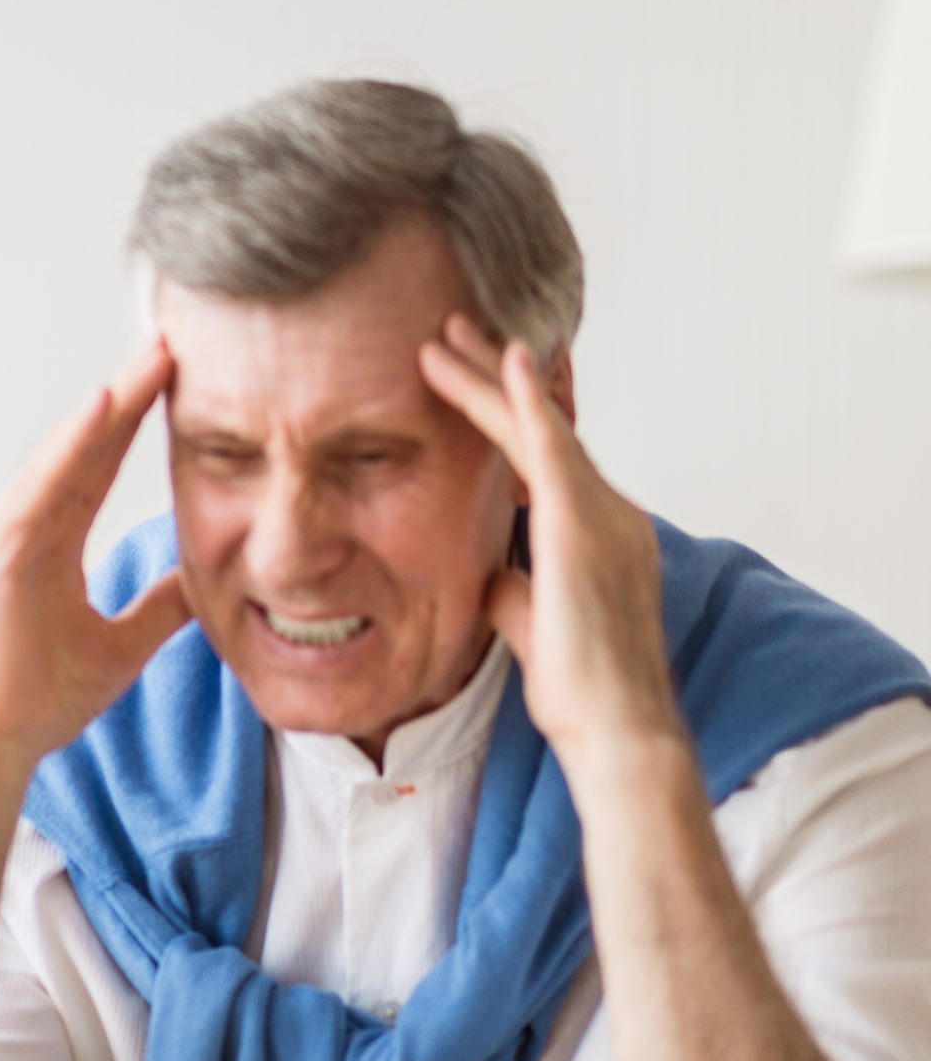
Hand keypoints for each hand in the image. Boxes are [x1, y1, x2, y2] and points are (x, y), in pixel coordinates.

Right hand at [0, 338, 193, 766]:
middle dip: (129, 396)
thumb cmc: (35, 702)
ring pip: (66, 456)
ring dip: (109, 405)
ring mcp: (4, 536)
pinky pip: (43, 486)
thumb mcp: (120, 646)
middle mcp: (22, 528)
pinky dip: (73, 445)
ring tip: (153, 359)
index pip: (99, 468)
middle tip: (172, 342)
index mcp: (47, 545)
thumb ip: (157, 608)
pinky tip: (105, 406)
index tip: (178, 378)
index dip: (136, 422)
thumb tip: (203, 581)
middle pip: (85, 449)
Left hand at [419, 315, 683, 777]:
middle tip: (454, 331)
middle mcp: (610, 512)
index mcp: (598, 534)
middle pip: (542, 428)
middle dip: (496, 377)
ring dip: (490, 377)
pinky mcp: (583, 525)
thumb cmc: (578, 692)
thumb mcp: (530, 625)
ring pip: (538, 426)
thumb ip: (512, 589)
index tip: (476, 377)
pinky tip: (503, 359)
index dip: (509, 416)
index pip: (545, 459)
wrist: (615, 728)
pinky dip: (525, 399)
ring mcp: (603, 514)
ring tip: (444, 336)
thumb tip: (487, 573)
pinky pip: (551, 446)